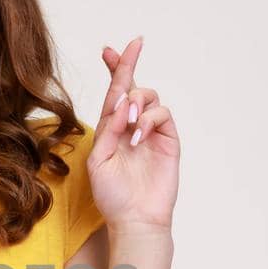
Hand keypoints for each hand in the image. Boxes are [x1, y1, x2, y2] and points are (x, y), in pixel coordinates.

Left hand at [87, 36, 179, 232]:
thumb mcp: (99, 160)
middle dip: (129, 67)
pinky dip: (148, 119)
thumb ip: (107, 130)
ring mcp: (152, 132)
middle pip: (132, 87)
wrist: (135, 219)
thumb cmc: (112, 195)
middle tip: (131, 50)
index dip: (114, 70)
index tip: (108, 49)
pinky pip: (162, 114)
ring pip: (148, 97)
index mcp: (111, 129)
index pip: (113, 93)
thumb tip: (121, 104)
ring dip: (136, 102)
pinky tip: (138, 137)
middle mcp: (131, 126)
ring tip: (128, 123)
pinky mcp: (168, 140)